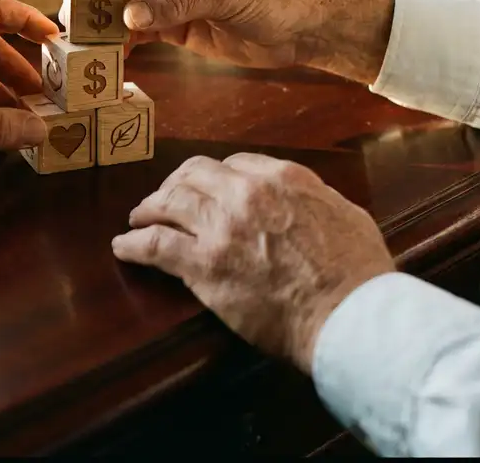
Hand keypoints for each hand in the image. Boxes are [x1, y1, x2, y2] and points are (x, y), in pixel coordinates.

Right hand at [66, 0, 393, 82]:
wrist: (305, 29)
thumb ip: (176, 1)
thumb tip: (129, 14)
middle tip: (74, 13)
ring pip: (127, 2)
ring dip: (106, 19)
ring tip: (87, 39)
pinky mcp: (178, 24)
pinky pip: (141, 29)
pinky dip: (125, 41)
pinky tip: (113, 55)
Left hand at [111, 152, 394, 373]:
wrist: (347, 313)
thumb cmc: (356, 272)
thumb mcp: (344, 213)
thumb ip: (313, 198)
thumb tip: (301, 198)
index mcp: (281, 178)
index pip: (233, 165)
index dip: (214, 177)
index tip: (206, 189)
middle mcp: (245, 193)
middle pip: (193, 175)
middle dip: (175, 185)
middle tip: (165, 200)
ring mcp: (220, 226)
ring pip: (168, 202)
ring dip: (148, 210)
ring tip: (138, 219)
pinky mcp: (202, 264)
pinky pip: (155, 245)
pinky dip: (133, 244)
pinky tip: (123, 247)